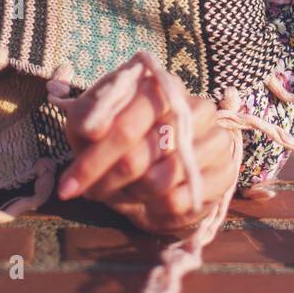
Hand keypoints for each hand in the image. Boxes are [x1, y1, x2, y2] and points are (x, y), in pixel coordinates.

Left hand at [57, 60, 239, 235]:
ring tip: (120, 191)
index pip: (126, 124)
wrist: (169, 160)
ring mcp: (215, 139)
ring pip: (161, 179)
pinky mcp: (225, 171)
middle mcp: (196, 106)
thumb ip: (87, 118)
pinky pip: (182, 200)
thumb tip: (91, 129)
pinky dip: (157, 207)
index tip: (68, 186)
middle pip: (140, 155)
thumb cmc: (124, 137)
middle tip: (87, 194)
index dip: (94, 157)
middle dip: (105, 180)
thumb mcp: (96, 123)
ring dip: (131, 194)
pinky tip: (150, 200)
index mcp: (163, 85)